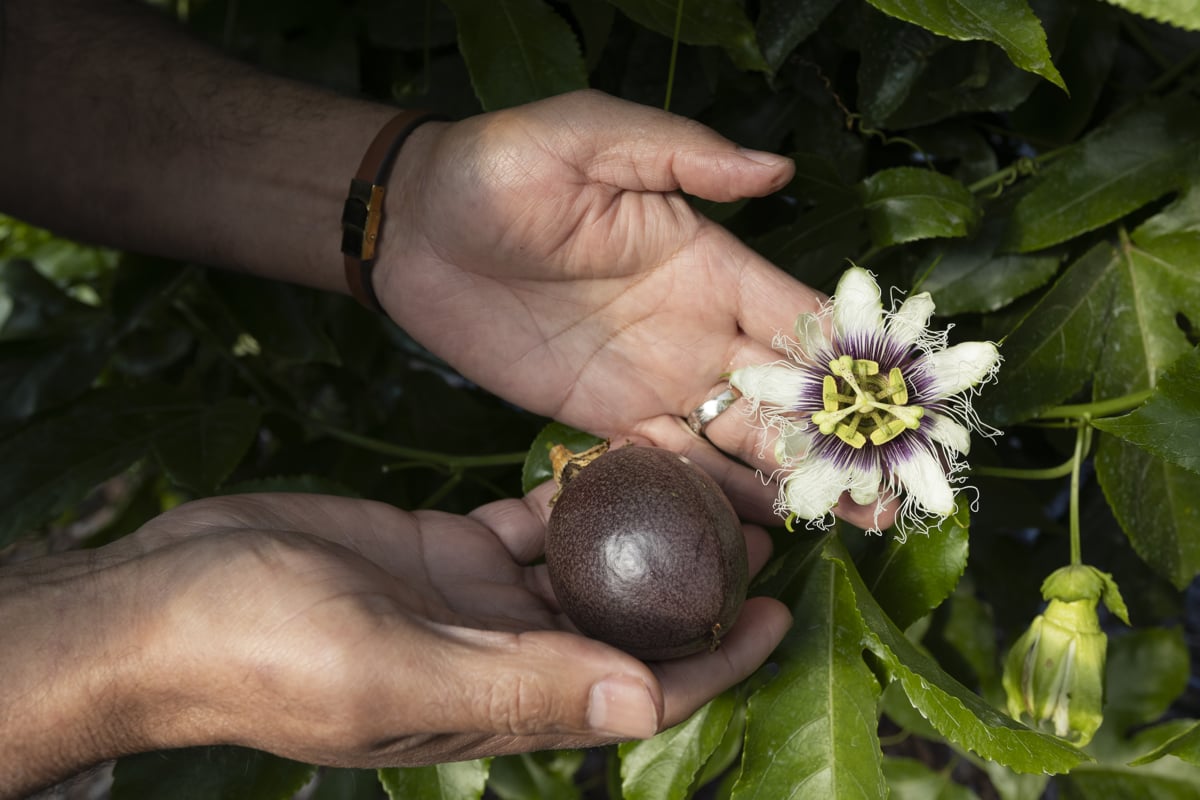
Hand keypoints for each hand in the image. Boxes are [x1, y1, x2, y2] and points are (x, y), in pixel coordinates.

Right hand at [1, 489, 789, 792]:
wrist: (164, 601)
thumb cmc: (258, 651)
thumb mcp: (389, 669)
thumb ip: (514, 684)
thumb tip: (641, 700)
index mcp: (503, 704)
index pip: (638, 690)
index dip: (713, 659)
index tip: (774, 607)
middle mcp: (504, 656)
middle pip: (629, 622)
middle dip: (693, 576)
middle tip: (751, 515)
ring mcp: (477, 601)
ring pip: (588, 565)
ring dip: (642, 525)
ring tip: (698, 469)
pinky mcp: (447, 549)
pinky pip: (531, 522)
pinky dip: (571, 491)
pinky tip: (609, 451)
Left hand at [381, 90, 881, 526]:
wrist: (416, 230)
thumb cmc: (500, 168)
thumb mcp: (591, 137)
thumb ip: (684, 157)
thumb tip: (781, 168)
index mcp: (709, 264)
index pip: (801, 318)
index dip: (854, 362)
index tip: (906, 407)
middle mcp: (696, 329)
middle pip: (787, 395)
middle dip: (841, 439)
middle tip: (894, 492)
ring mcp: (653, 380)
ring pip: (738, 442)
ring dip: (791, 481)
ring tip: (853, 525)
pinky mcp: (603, 419)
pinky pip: (668, 465)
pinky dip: (710, 498)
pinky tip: (754, 531)